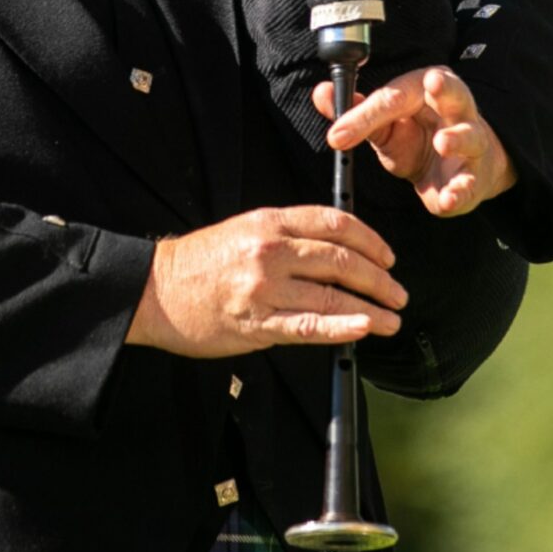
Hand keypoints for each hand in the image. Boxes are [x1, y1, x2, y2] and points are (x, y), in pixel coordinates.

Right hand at [125, 206, 405, 357]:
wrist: (155, 290)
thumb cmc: (201, 262)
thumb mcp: (246, 229)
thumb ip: (289, 236)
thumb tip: (337, 253)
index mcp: (271, 221)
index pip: (334, 223)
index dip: (369, 240)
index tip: (387, 256)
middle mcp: (271, 250)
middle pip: (341, 260)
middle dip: (378, 278)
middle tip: (397, 292)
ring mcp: (265, 288)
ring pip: (331, 295)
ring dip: (370, 308)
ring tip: (391, 319)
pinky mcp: (257, 323)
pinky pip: (308, 325)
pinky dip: (341, 328)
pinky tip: (363, 329)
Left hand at [316, 65, 515, 217]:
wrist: (456, 171)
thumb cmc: (418, 138)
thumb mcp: (386, 123)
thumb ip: (357, 111)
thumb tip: (321, 92)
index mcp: (426, 90)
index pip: (394, 97)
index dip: (365, 115)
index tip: (337, 135)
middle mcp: (454, 110)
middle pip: (453, 92)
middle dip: (445, 88)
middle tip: (433, 82)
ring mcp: (470, 143)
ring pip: (470, 135)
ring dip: (458, 138)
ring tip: (443, 143)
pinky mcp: (474, 177)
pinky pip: (470, 183)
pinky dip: (461, 191)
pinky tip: (450, 197)